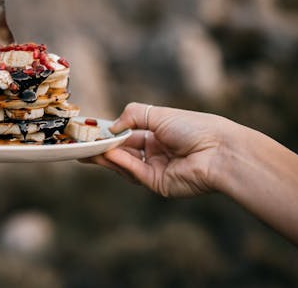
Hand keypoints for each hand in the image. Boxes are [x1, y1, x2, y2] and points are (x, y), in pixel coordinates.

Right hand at [82, 102, 241, 196]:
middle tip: (79, 146)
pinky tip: (108, 154)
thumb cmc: (194, 127)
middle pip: (122, 151)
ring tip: (88, 149)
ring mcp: (155, 169)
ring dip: (106, 156)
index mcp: (158, 133)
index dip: (109, 133)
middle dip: (101, 148)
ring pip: (124, 164)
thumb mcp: (158, 114)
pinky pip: (134, 172)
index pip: (127, 134)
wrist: (218, 151)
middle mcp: (155, 152)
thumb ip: (132, 116)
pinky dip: (120, 163)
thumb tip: (111, 127)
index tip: (90, 132)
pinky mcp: (157, 184)